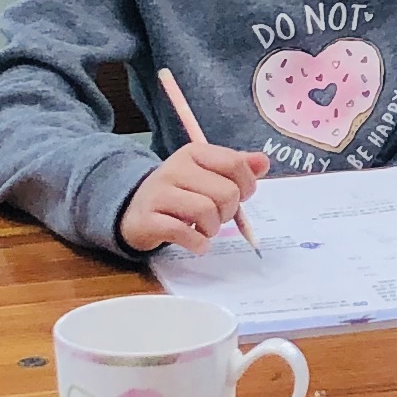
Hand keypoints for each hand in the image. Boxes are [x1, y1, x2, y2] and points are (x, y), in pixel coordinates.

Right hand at [122, 141, 269, 254]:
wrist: (133, 210)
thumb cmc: (179, 194)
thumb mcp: (207, 175)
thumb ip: (236, 168)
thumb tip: (263, 161)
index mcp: (193, 153)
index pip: (235, 164)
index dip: (247, 186)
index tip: (238, 198)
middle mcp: (174, 168)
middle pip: (225, 192)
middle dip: (228, 212)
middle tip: (216, 217)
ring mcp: (159, 193)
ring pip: (206, 211)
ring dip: (212, 228)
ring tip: (204, 229)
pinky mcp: (148, 219)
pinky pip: (182, 232)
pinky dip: (197, 243)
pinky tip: (197, 243)